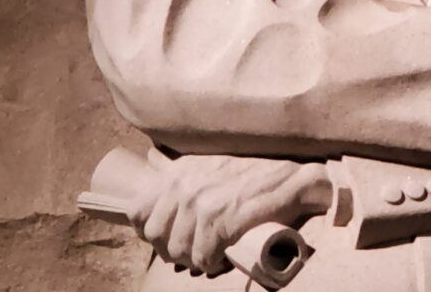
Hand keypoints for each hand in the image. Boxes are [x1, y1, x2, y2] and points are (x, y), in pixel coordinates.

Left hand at [127, 150, 331, 274]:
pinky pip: (201, 258)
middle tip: (193, 251)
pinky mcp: (221, 220)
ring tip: (211, 256)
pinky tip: (222, 259)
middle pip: (154, 235)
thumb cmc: (254, 175)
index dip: (149, 231)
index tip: (168, 237)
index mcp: (178, 171)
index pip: (137, 210)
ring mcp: (202, 202)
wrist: (293, 180)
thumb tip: (154, 173)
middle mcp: (185, 184)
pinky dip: (211, 265)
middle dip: (171, 249)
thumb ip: (183, 172)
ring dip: (194, 260)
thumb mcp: (211, 164)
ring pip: (178, 251)